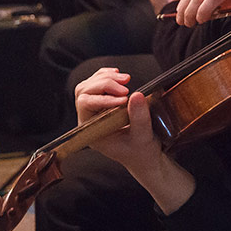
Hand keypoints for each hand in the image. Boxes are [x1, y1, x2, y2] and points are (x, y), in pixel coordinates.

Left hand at [74, 67, 195, 213]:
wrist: (145, 156)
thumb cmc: (141, 152)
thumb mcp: (143, 137)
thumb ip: (139, 118)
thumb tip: (136, 95)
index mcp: (92, 131)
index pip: (86, 105)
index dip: (103, 98)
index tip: (124, 99)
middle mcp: (89, 120)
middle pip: (85, 92)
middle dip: (105, 85)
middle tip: (127, 87)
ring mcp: (95, 110)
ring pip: (89, 85)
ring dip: (106, 78)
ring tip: (126, 79)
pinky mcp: (103, 102)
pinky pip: (97, 82)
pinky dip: (106, 75)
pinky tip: (118, 75)